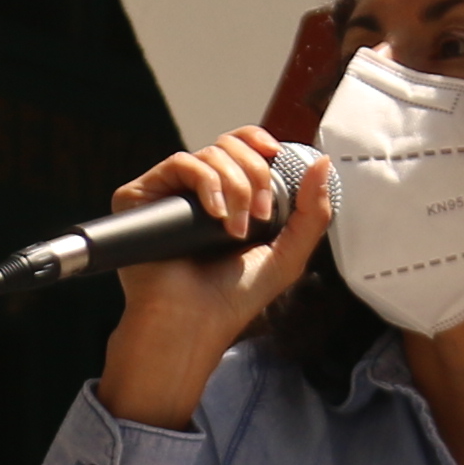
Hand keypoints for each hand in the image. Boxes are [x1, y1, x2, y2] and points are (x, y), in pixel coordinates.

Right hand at [93, 127, 333, 433]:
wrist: (192, 323)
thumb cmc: (231, 299)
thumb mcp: (288, 254)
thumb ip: (312, 212)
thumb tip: (323, 164)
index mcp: (226, 198)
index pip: (239, 148)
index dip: (257, 141)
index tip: (275, 153)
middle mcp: (194, 192)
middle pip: (228, 146)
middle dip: (254, 174)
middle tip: (258, 215)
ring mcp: (166, 193)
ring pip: (208, 154)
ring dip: (235, 188)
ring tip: (233, 229)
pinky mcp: (140, 196)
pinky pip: (180, 163)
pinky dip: (207, 183)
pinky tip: (214, 215)